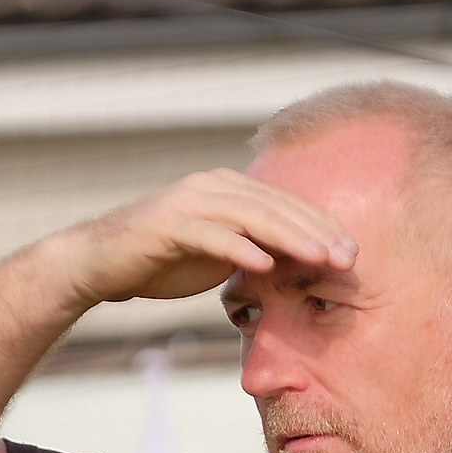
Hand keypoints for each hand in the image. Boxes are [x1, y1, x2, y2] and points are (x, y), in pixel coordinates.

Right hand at [46, 168, 357, 309]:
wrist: (98, 264)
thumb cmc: (160, 261)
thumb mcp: (216, 255)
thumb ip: (252, 250)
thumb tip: (294, 264)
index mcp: (227, 189)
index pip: (285, 204)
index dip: (321, 226)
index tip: (353, 252)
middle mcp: (211, 187)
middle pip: (275, 206)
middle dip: (316, 231)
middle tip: (349, 257)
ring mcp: (188, 202)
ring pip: (250, 215)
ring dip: (289, 237)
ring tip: (321, 257)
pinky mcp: (166, 225)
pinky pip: (210, 235)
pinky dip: (239, 248)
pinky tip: (265, 265)